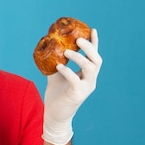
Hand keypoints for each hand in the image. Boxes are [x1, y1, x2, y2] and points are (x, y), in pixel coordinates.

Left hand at [43, 29, 101, 144]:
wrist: (54, 115)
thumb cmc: (57, 95)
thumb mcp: (56, 75)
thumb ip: (56, 62)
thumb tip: (47, 48)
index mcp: (87, 74)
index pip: (93, 56)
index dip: (94, 43)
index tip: (91, 29)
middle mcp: (90, 80)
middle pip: (96, 60)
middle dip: (90, 48)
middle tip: (78, 39)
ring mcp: (86, 88)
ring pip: (90, 69)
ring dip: (79, 58)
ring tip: (66, 52)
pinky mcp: (78, 95)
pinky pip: (75, 80)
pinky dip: (67, 71)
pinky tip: (58, 66)